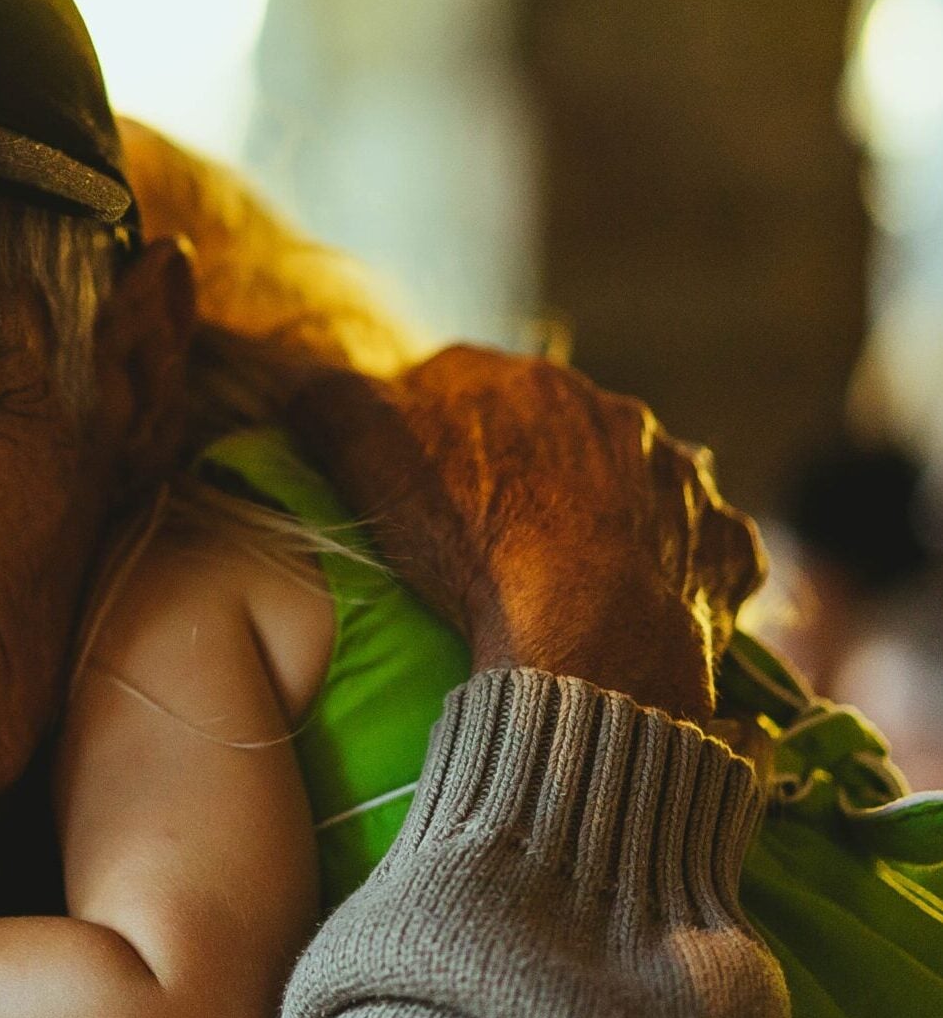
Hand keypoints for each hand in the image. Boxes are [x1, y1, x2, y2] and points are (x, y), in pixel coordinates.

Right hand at [285, 345, 764, 724]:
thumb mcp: (365, 454)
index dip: (430, 428)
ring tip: (567, 568)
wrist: (588, 641)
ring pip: (632, 476)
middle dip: (526, 460)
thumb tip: (295, 377)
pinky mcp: (723, 544)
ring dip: (605, 504)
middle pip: (552, 425)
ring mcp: (678, 477)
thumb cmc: (469, 542)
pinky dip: (672, 562)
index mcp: (521, 380)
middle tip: (488, 530)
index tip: (415, 482)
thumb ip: (324, 399)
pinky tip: (642, 597)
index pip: (462, 382)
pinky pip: (696, 544)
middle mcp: (609, 410)